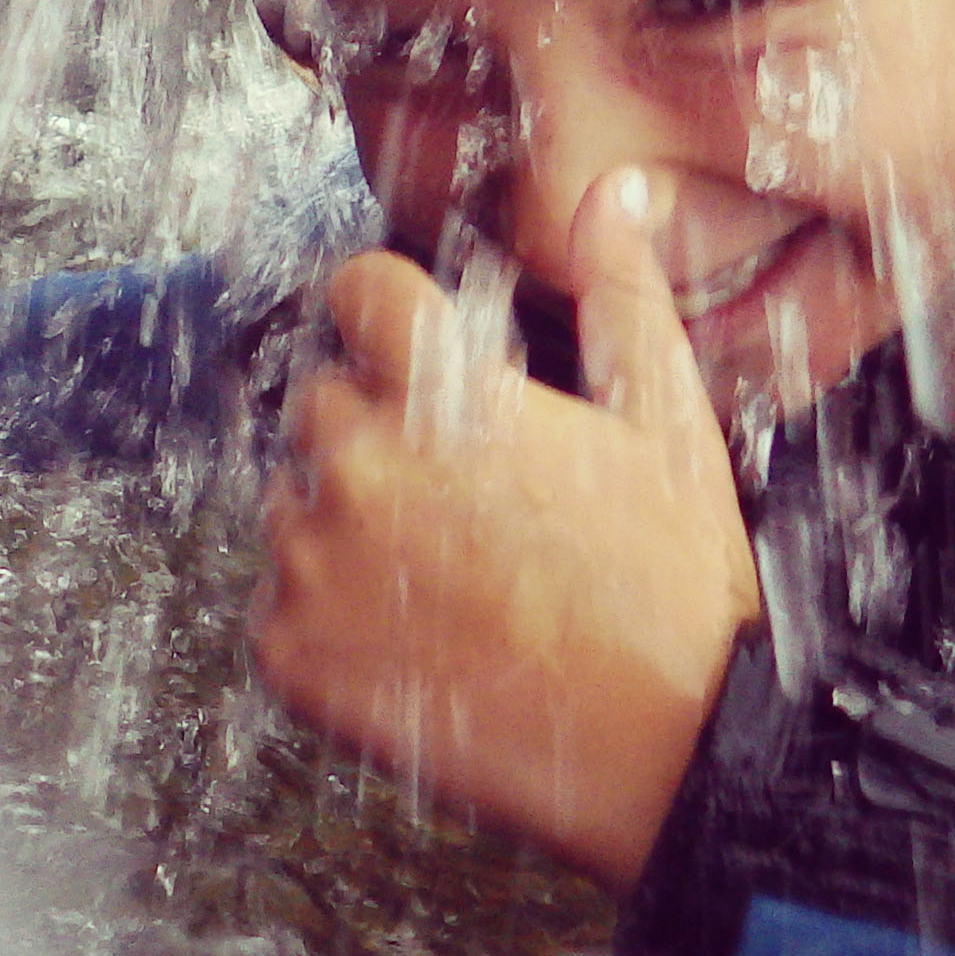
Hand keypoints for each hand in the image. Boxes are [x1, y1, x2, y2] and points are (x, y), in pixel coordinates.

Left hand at [256, 171, 763, 888]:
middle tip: (463, 502)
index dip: (391, 319)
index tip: (418, 355)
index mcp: (443, 393)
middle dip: (376, 431)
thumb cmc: (676, 589)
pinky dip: (328, 620)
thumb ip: (623, 299)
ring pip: (294, 505)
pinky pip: (279, 606)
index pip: (355, 292)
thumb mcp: (670, 426)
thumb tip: (612, 201)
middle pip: (320, 402)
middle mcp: (358, 464)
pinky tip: (417, 640)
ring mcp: (313, 563)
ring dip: (346, 527)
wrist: (670, 754)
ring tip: (451, 583)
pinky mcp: (290, 654)